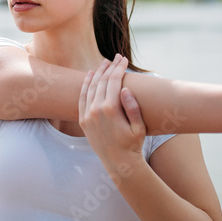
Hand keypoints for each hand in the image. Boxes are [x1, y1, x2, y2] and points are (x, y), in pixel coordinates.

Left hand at [78, 54, 146, 175]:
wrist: (118, 163)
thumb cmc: (133, 145)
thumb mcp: (139, 127)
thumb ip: (133, 107)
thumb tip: (125, 89)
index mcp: (111, 109)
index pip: (114, 81)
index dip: (119, 68)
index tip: (124, 59)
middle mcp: (96, 110)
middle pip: (102, 81)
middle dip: (110, 67)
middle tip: (116, 57)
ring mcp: (87, 115)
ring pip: (91, 87)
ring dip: (98, 73)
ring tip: (105, 63)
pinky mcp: (83, 120)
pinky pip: (82, 97)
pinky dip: (86, 85)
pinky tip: (90, 75)